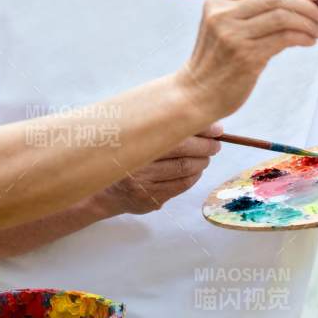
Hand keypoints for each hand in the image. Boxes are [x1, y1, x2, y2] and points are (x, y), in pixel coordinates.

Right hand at [96, 125, 223, 215]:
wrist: (102, 190)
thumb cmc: (122, 156)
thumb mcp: (130, 136)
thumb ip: (156, 127)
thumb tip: (195, 117)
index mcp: (133, 143)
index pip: (174, 134)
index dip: (199, 130)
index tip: (215, 127)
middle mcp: (137, 165)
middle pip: (183, 153)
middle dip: (206, 146)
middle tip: (216, 142)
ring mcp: (144, 185)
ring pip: (185, 170)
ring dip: (202, 161)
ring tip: (206, 155)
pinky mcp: (151, 200)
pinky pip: (181, 185)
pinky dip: (194, 176)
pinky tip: (196, 169)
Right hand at [177, 0, 317, 122]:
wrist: (196, 93)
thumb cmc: (216, 61)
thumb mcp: (222, 27)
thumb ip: (248, 12)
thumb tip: (296, 2)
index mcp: (218, 2)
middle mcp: (224, 15)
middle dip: (306, 4)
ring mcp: (234, 36)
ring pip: (283, 17)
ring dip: (308, 21)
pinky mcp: (246, 57)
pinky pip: (284, 39)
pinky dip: (302, 37)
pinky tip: (308, 41)